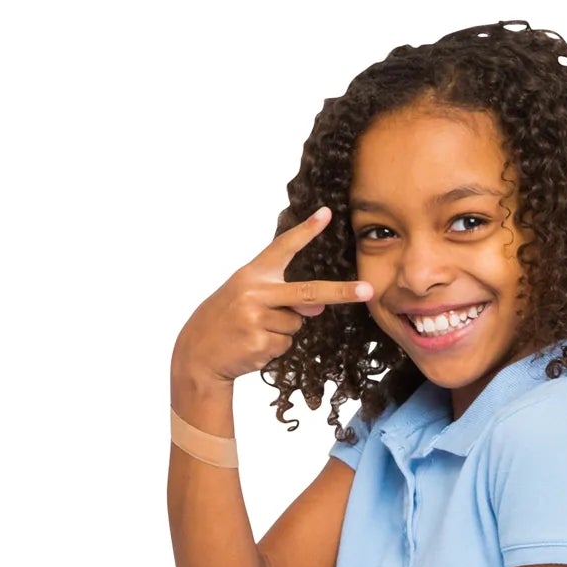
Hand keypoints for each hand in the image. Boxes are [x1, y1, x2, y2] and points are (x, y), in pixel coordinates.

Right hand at [171, 206, 372, 389]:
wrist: (198, 353)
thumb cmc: (226, 320)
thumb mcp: (249, 299)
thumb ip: (283, 297)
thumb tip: (318, 307)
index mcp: (252, 274)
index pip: (282, 247)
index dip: (305, 231)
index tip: (326, 214)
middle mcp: (255, 292)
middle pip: (307, 291)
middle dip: (341, 292)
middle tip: (367, 290)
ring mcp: (257, 319)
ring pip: (296, 324)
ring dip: (282, 330)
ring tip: (255, 330)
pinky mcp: (259, 343)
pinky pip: (286, 344)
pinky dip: (274, 347)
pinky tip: (252, 345)